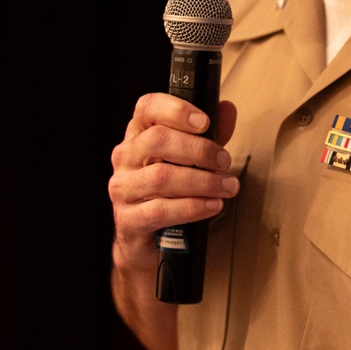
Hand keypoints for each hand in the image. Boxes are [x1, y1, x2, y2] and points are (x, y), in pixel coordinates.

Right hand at [109, 94, 238, 269]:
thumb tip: (227, 110)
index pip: (147, 108)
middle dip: (199, 150)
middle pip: (157, 140)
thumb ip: (208, 135)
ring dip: (202, 181)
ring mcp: (123, 189)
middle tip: (225, 162)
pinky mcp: (128, 219)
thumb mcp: (191, 161)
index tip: (204, 122)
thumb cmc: (170, 194)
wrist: (147, 242)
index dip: (176, 109)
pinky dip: (192, 207)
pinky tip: (212, 205)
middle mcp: (125, 158)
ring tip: (227, 187)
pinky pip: (161, 210)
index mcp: (138, 135)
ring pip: (162, 177)